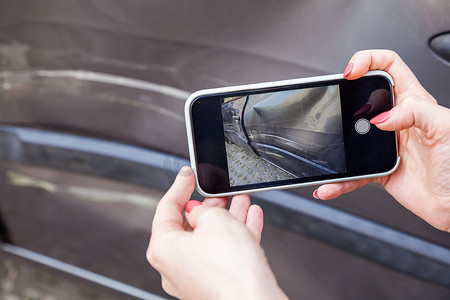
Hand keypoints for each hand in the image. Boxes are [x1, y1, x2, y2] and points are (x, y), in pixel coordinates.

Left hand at [147, 166, 287, 299]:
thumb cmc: (230, 270)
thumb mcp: (215, 220)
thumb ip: (202, 209)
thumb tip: (199, 210)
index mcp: (163, 248)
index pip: (166, 208)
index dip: (180, 186)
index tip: (187, 175)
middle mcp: (174, 266)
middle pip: (189, 225)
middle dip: (209, 205)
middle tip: (219, 192)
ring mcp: (194, 278)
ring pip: (209, 239)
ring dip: (227, 218)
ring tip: (241, 201)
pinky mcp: (213, 284)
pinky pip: (222, 254)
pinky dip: (235, 236)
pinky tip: (250, 219)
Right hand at [314, 50, 449, 231]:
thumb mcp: (445, 128)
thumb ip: (416, 112)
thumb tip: (381, 118)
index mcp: (414, 102)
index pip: (389, 66)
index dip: (368, 60)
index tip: (351, 71)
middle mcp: (396, 120)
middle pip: (362, 96)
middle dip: (344, 95)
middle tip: (337, 103)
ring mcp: (383, 143)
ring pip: (350, 134)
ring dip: (335, 141)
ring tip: (327, 144)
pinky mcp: (377, 167)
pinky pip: (352, 172)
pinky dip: (339, 181)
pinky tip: (331, 185)